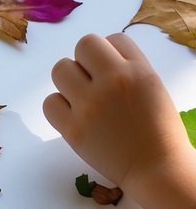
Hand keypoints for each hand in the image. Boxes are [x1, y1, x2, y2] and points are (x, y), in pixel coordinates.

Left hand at [45, 34, 188, 195]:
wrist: (157, 170)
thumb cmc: (158, 130)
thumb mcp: (153, 87)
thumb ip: (128, 66)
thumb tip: (97, 56)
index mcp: (138, 70)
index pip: (114, 38)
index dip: (112, 54)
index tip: (114, 73)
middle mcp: (114, 82)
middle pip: (84, 45)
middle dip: (87, 61)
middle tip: (94, 82)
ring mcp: (91, 105)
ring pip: (61, 69)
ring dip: (70, 81)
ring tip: (83, 99)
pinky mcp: (74, 129)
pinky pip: (50, 102)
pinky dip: (59, 107)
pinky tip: (74, 116)